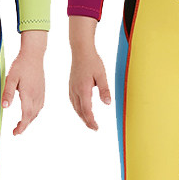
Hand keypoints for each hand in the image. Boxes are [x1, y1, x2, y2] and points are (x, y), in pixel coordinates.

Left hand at [1, 30, 46, 134]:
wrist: (33, 54)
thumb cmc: (20, 65)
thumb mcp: (10, 78)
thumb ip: (7, 93)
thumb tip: (5, 107)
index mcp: (28, 94)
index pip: (26, 115)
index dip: (22, 126)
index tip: (15, 133)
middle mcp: (37, 95)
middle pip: (32, 116)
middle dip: (25, 125)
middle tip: (15, 131)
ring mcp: (41, 93)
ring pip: (37, 112)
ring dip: (29, 119)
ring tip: (21, 123)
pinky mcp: (42, 90)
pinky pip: (40, 106)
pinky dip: (34, 112)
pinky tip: (29, 111)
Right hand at [69, 16, 110, 130]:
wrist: (81, 51)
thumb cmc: (93, 61)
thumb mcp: (102, 75)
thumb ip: (104, 90)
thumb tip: (107, 104)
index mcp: (83, 89)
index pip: (86, 110)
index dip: (91, 121)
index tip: (96, 128)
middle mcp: (75, 90)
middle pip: (80, 111)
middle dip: (86, 121)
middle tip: (94, 128)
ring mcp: (72, 88)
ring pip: (75, 107)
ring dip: (82, 116)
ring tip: (89, 121)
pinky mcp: (71, 85)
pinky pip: (73, 101)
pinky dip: (78, 109)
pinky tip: (82, 110)